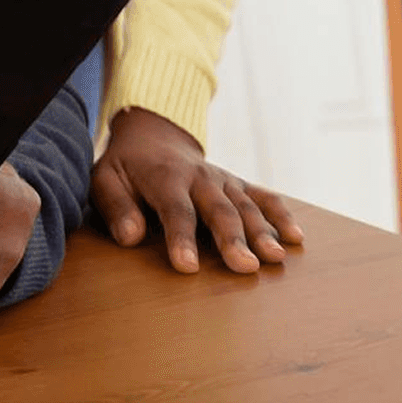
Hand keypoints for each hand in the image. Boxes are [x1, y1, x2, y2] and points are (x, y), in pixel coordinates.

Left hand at [91, 107, 301, 273]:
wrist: (153, 135)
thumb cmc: (126, 166)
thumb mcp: (105, 179)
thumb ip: (115, 206)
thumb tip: (130, 237)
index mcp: (164, 177)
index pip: (175, 210)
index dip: (180, 238)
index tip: (188, 267)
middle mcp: (199, 177)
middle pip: (219, 209)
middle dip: (232, 238)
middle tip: (245, 267)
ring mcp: (223, 179)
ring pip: (246, 205)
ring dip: (262, 231)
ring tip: (275, 258)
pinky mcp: (238, 183)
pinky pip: (264, 196)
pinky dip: (281, 214)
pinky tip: (296, 237)